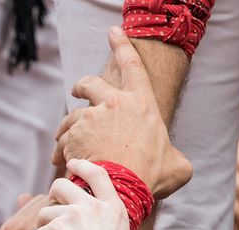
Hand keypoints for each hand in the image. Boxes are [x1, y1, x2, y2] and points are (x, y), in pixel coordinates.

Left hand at [24, 159, 138, 229]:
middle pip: (62, 185)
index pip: (98, 175)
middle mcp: (93, 207)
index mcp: (114, 210)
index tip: (72, 163)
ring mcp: (71, 216)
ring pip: (44, 213)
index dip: (83, 165)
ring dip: (40, 229)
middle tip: (49, 213)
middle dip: (51, 196)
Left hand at [54, 27, 190, 198]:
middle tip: (77, 91)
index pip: (132, 65)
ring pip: (72, 116)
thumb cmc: (151, 176)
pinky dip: (61, 150)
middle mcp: (113, 103)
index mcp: (142, 103)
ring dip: (67, 128)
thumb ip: (174, 158)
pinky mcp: (72, 135)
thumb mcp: (177, 166)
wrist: (121, 188)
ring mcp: (90, 118)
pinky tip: (62, 162)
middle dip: (82, 85)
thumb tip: (174, 163)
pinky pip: (63, 140)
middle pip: (89, 83)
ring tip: (64, 142)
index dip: (122, 45)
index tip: (113, 32)